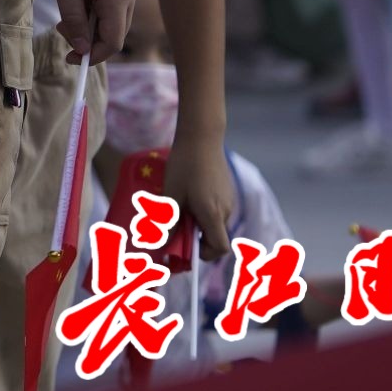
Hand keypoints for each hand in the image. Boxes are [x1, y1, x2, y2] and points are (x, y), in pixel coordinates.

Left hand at [50, 0, 134, 65]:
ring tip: (67, 4)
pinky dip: (95, 4)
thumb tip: (81, 48)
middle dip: (89, 38)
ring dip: (91, 20)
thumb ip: (74, 19)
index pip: (111, 43)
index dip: (91, 56)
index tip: (69, 59)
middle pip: (114, 32)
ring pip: (114, 16)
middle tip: (61, 27)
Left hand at [165, 130, 234, 261]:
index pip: (220, 248)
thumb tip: (162, 242)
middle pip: (216, 236)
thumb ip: (169, 220)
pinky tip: (189, 193)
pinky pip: (217, 209)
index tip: (187, 245)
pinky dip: (205, 210)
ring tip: (181, 204)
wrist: (202, 137)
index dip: (205, 254)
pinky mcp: (227, 191)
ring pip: (216, 222)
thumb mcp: (172, 193)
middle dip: (198, 237)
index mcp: (213, 214)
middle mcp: (226, 210)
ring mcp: (229, 200)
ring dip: (199, 222)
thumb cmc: (184, 165)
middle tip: (178, 224)